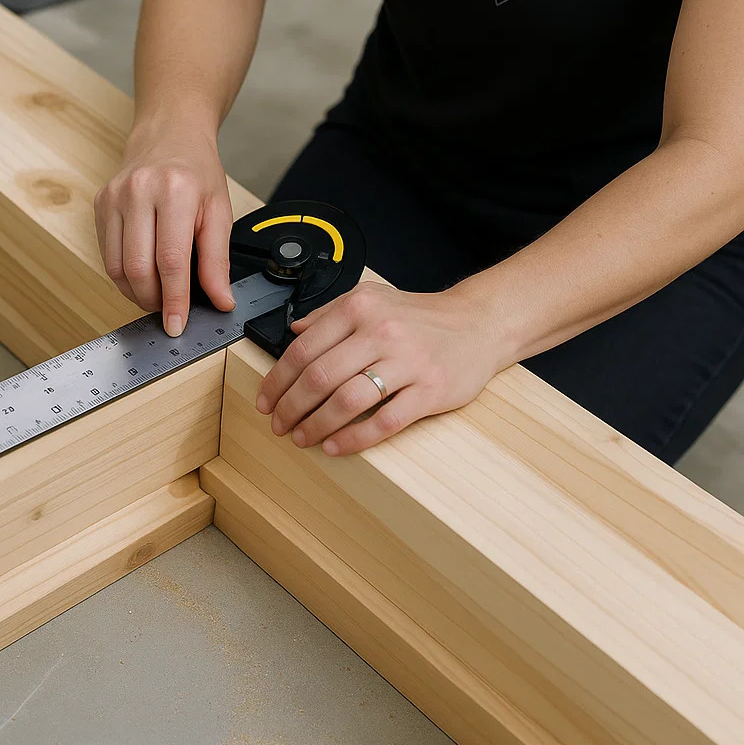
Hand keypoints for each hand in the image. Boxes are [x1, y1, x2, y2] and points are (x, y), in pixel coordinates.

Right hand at [94, 117, 234, 336]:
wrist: (169, 134)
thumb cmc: (197, 173)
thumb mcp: (220, 211)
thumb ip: (217, 260)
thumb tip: (220, 301)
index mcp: (175, 191)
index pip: (171, 260)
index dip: (174, 299)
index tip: (177, 324)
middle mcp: (139, 191)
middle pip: (138, 268)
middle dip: (154, 300)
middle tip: (170, 310)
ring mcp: (114, 197)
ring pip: (117, 267)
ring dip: (137, 293)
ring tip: (158, 295)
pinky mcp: (100, 204)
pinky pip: (107, 255)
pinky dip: (124, 276)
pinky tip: (143, 276)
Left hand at [255, 280, 504, 455]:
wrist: (478, 324)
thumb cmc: (420, 317)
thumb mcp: (371, 298)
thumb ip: (330, 312)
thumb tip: (293, 330)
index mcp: (360, 309)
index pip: (304, 349)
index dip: (277, 380)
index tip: (266, 400)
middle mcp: (381, 333)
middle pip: (320, 377)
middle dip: (290, 407)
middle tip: (278, 424)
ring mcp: (407, 363)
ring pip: (347, 401)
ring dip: (316, 425)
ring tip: (301, 438)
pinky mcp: (430, 391)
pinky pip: (384, 422)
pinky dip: (354, 439)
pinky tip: (335, 446)